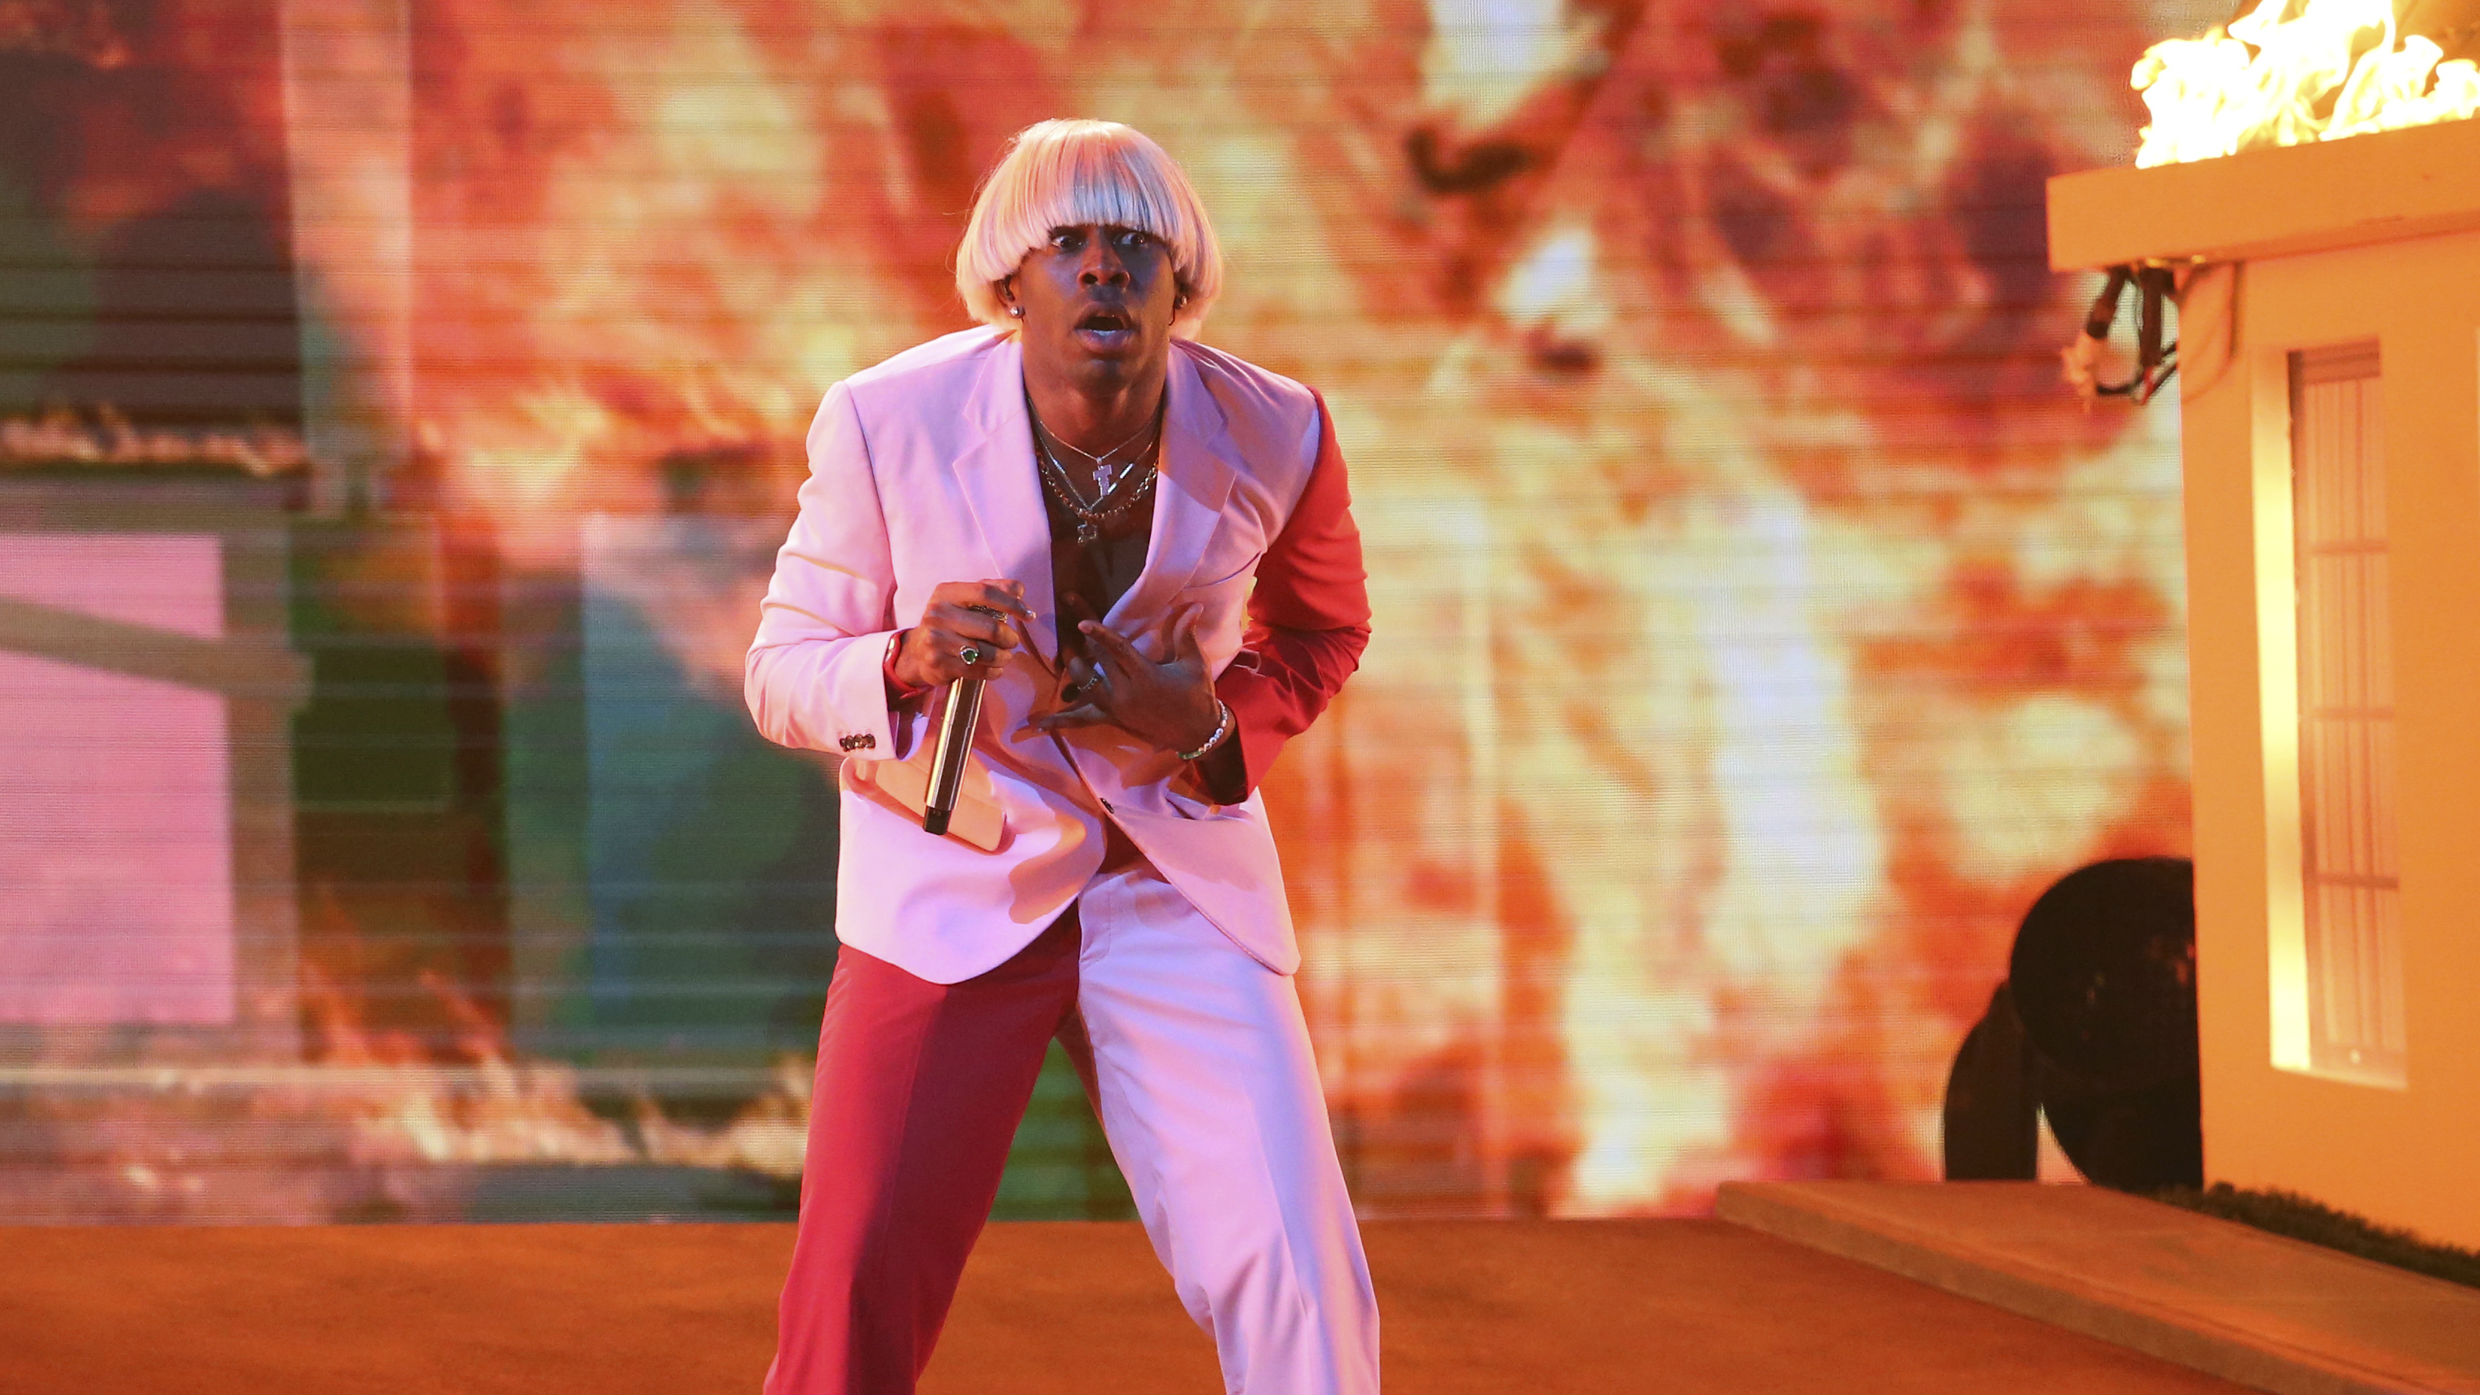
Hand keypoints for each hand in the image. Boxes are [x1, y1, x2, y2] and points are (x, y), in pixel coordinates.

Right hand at [894, 579, 1033, 688]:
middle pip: (990, 627)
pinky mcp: (938, 663)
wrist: (917, 652)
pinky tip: (995, 668)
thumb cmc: (951, 622)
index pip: (985, 592)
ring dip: (1003, 657)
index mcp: (946, 593)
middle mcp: (938, 614)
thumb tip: (1018, 589)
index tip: (1029, 615)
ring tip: (1005, 656)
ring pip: (985, 652)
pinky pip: (977, 670)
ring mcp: (936, 640)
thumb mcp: (964, 600)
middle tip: (1012, 642)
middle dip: (1009, 638)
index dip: (1012, 603)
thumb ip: (992, 589)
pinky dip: (993, 671)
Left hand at [1032, 606, 1219, 752]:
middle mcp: (1125, 691)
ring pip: (1085, 685)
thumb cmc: (1197, 695)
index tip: (1081, 622)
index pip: (1118, 650)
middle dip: (1082, 637)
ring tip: (1068, 652)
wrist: (1195, 732)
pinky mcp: (1111, 718)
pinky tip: (1035, 723)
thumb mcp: (1193, 664)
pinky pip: (1081, 721)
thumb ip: (1186, 635)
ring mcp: (1115, 707)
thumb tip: (1195, 605)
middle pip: (1097, 660)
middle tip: (1066, 607)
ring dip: (1074, 667)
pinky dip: (1058, 722)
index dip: (1100, 634)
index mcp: (1145, 675)